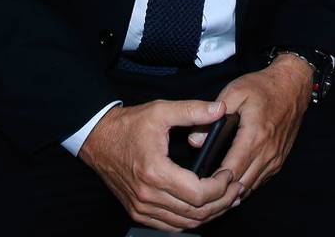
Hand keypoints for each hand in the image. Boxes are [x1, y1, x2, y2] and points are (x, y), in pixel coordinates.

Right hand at [79, 99, 239, 231]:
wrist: (98, 139)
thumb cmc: (128, 125)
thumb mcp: (161, 111)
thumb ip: (192, 110)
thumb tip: (220, 109)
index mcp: (156, 171)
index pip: (199, 193)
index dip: (221, 187)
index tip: (230, 174)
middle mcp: (148, 195)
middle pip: (196, 213)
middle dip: (222, 203)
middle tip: (237, 189)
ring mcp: (142, 207)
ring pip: (185, 223)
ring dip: (210, 214)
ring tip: (226, 199)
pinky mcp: (138, 212)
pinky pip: (170, 226)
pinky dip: (190, 221)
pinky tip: (202, 209)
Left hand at [202, 55, 311, 193]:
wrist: (292, 86)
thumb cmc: (263, 87)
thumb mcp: (234, 92)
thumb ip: (213, 116)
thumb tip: (195, 141)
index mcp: (254, 136)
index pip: (231, 170)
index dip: (214, 180)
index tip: (197, 182)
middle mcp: (267, 152)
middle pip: (241, 184)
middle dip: (221, 190)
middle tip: (200, 190)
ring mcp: (275, 158)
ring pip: (251, 186)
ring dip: (233, 190)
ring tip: (213, 189)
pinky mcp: (279, 160)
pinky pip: (260, 180)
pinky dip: (245, 184)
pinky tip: (231, 182)